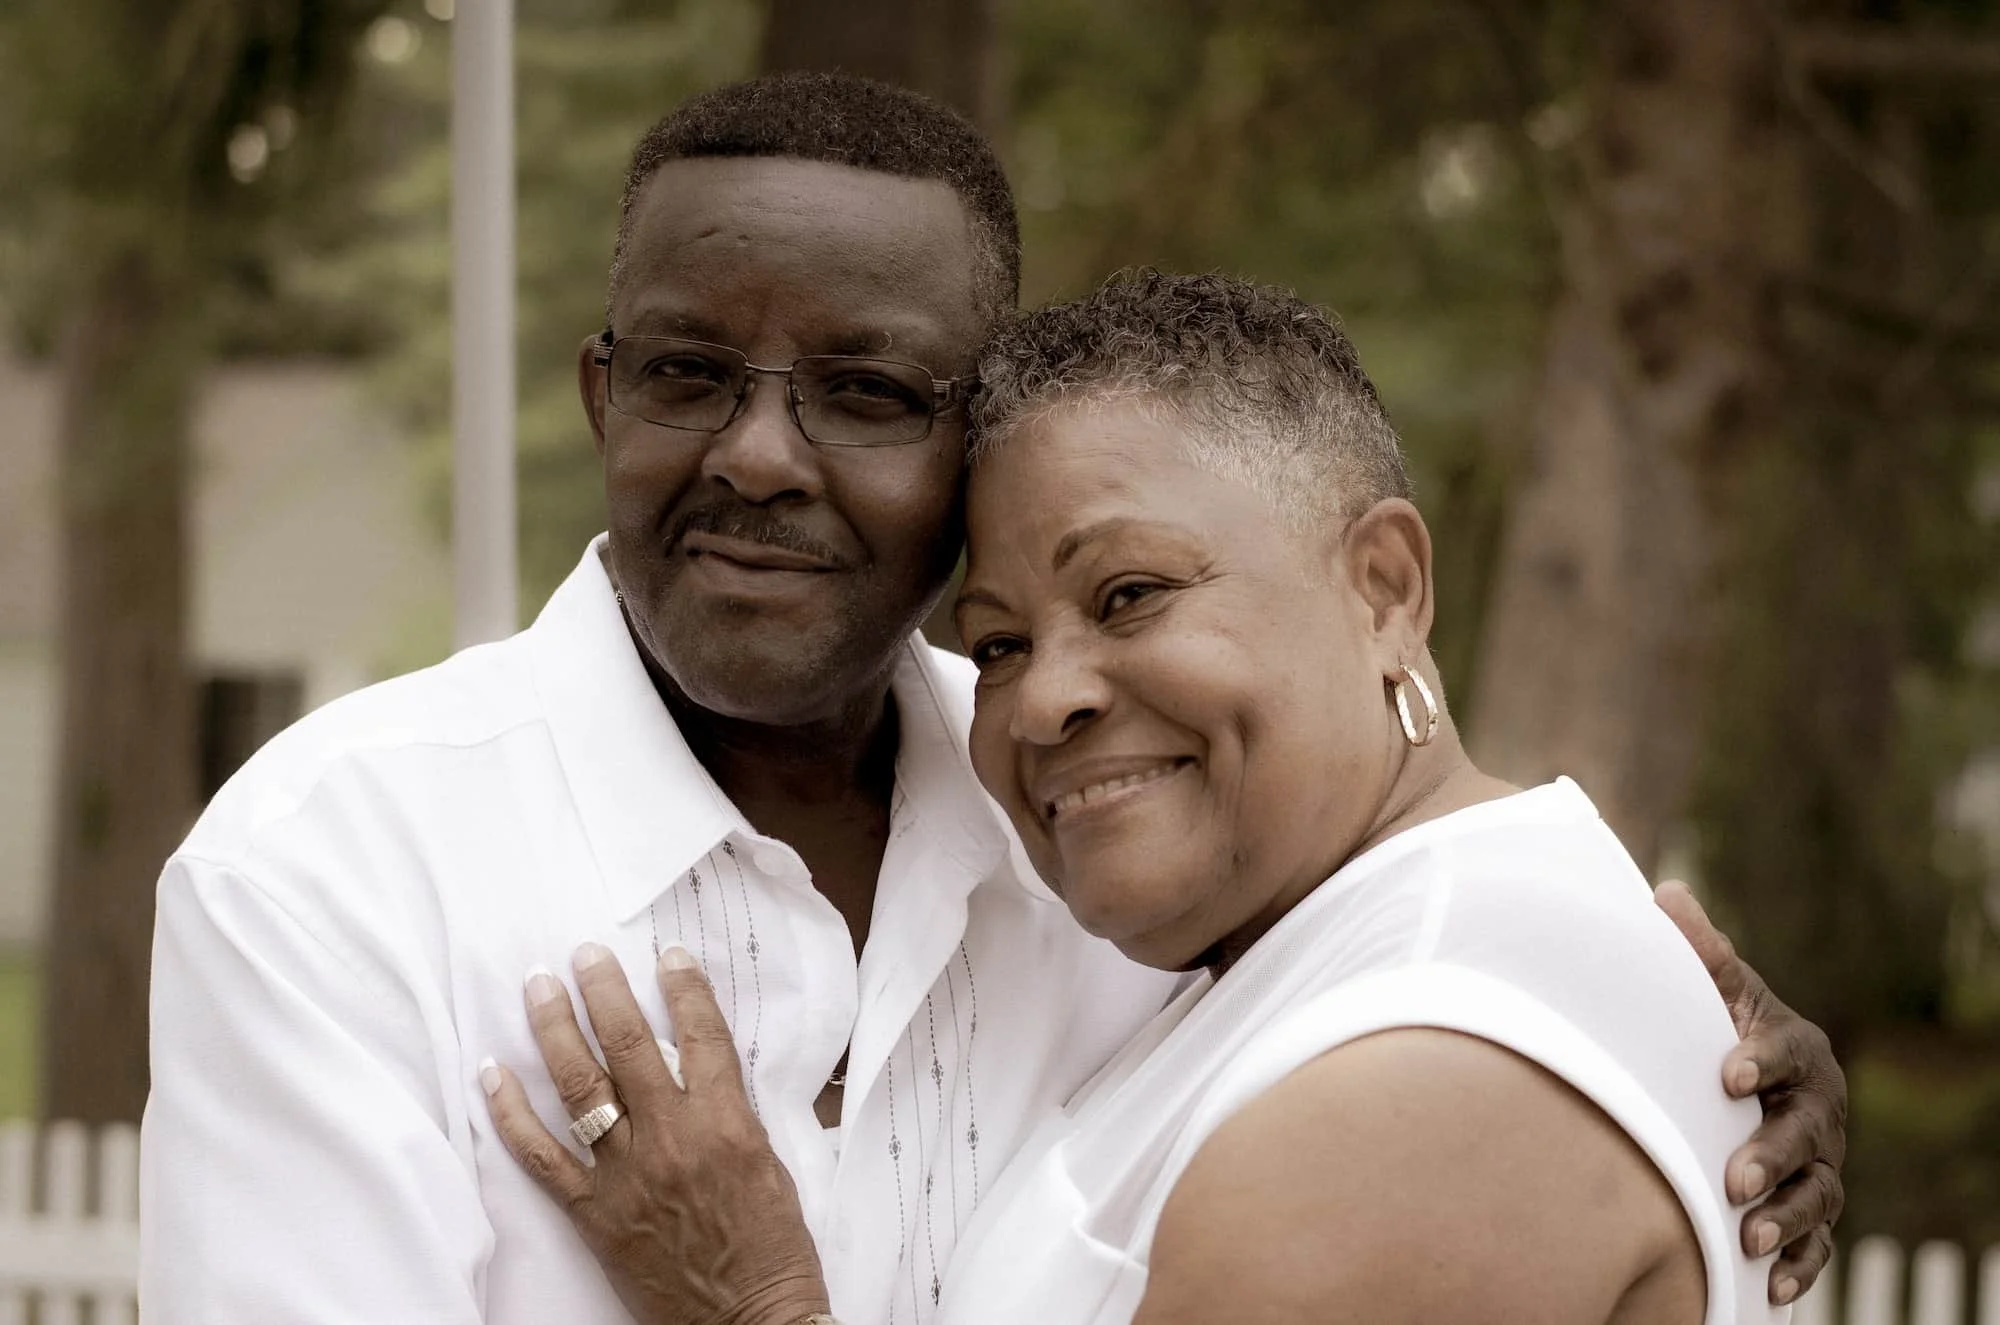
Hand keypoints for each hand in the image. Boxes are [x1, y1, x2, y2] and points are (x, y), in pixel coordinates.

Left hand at [482, 943, 830, 1324]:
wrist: (749, 1322)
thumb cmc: (773, 1248)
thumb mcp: (770, 1164)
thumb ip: (733, 1113)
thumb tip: (702, 1066)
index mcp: (727, 1125)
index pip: (702, 1036)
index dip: (684, 989)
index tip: (668, 955)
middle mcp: (672, 1140)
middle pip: (629, 1047)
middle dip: (605, 992)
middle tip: (587, 954)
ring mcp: (626, 1176)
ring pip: (580, 1088)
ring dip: (555, 1030)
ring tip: (540, 987)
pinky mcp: (594, 1214)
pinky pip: (542, 1158)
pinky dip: (511, 1116)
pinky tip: (493, 1076)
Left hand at [1656, 880, 1846, 1305]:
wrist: (1743, 1087)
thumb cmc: (1722, 1032)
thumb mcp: (1715, 993)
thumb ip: (1698, 953)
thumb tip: (1667, 894)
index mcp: (1797, 1051)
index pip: (1789, 1053)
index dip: (1762, 1061)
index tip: (1728, 1075)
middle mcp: (1819, 1110)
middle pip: (1807, 1135)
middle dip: (1773, 1156)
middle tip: (1733, 1177)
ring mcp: (1822, 1163)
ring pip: (1819, 1195)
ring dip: (1786, 1216)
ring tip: (1747, 1233)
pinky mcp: (1814, 1210)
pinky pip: (1819, 1243)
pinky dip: (1800, 1263)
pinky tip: (1771, 1282)